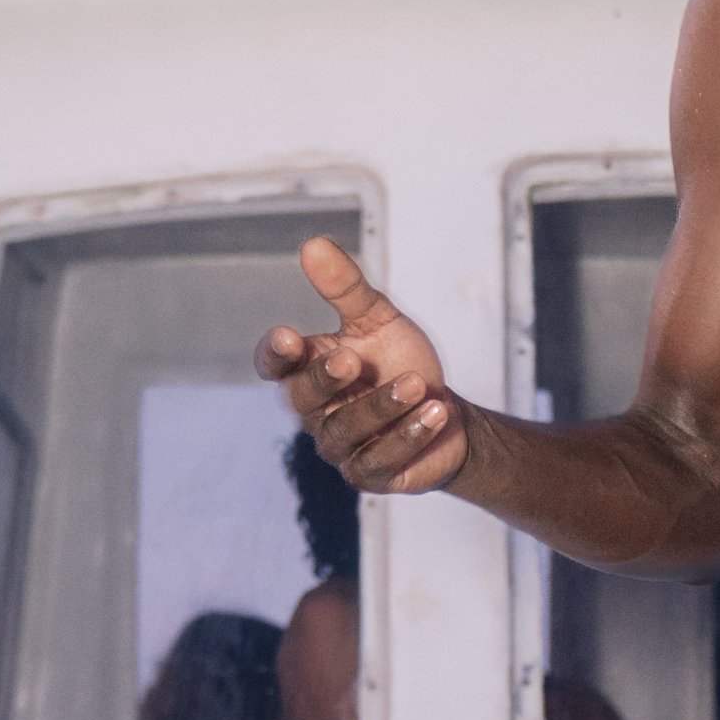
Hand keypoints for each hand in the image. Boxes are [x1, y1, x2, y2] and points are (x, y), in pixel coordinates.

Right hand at [256, 236, 470, 495]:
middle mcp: (316, 411)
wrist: (444, 412)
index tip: (289, 337)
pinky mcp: (370, 474)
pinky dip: (410, 435)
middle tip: (352, 358)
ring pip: (346, 429)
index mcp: (308, 370)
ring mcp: (340, 447)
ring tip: (417, 384)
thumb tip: (313, 245)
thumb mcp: (378, 319)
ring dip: (382, 406)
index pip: (275, 365)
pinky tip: (436, 413)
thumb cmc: (399, 361)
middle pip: (302, 398)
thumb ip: (346, 288)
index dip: (276, 355)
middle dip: (326, 378)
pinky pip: (381, 459)